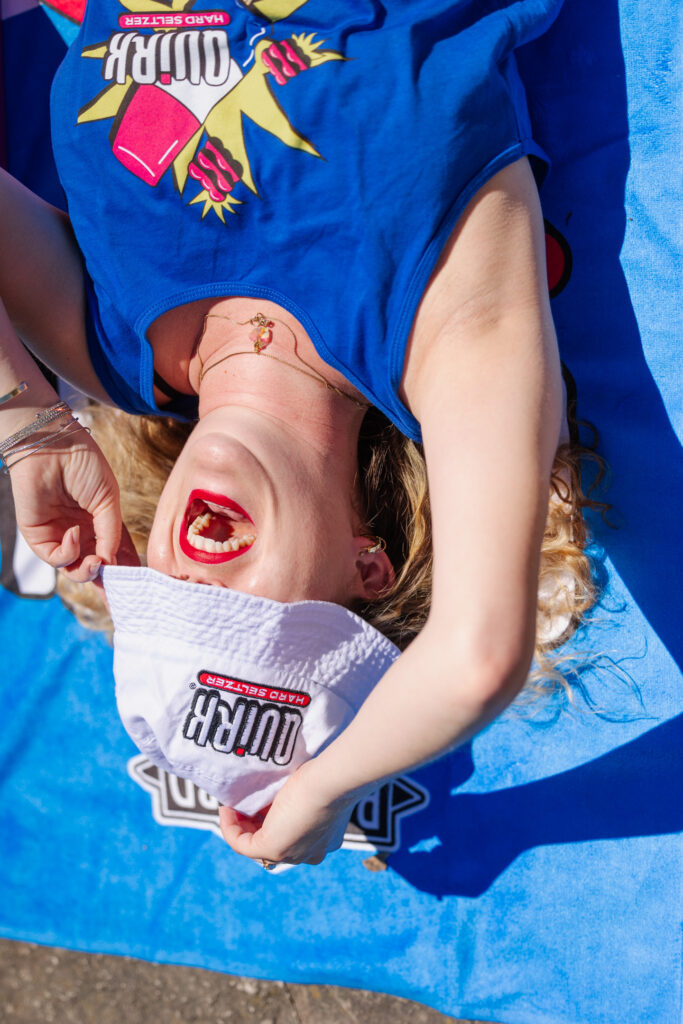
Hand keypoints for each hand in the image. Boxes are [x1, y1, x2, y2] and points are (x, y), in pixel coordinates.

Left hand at [8, 419, 138, 579]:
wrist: (53, 446)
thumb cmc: (84, 465)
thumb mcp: (109, 502)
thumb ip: (111, 535)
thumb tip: (111, 565)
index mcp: (99, 522)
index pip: (114, 553)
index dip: (125, 571)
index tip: (137, 589)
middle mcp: (80, 532)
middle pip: (94, 568)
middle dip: (106, 582)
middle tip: (117, 589)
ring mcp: (59, 536)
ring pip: (74, 570)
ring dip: (87, 571)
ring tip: (97, 561)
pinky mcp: (38, 536)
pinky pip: (55, 559)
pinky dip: (68, 554)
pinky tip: (74, 535)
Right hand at [219, 763, 358, 866]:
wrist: (330, 781)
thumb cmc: (326, 775)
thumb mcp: (312, 786)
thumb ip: (300, 793)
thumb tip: (283, 786)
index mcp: (324, 838)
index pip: (293, 833)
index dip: (271, 816)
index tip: (258, 796)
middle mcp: (309, 852)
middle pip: (273, 840)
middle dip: (252, 822)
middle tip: (242, 800)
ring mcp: (290, 854)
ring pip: (256, 845)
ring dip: (239, 824)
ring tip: (232, 802)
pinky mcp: (273, 849)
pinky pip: (241, 844)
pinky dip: (229, 827)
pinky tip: (225, 808)